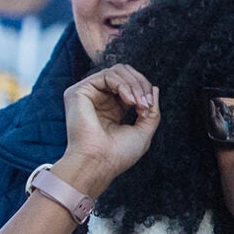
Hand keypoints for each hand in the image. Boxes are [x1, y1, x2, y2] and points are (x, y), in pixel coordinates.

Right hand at [57, 64, 159, 189]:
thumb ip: (151, 110)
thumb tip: (154, 88)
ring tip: (138, 103)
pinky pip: (107, 74)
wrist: (99, 163)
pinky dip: (123, 85)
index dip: (143, 89)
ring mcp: (87, 95)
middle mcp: (98, 100)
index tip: (148, 108)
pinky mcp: (78, 92)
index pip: (129, 84)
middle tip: (145, 104)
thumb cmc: (118, 154)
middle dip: (140, 84)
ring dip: (134, 85)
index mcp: (111, 109)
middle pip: (124, 73)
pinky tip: (128, 101)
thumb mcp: (144, 131)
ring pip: (117, 71)